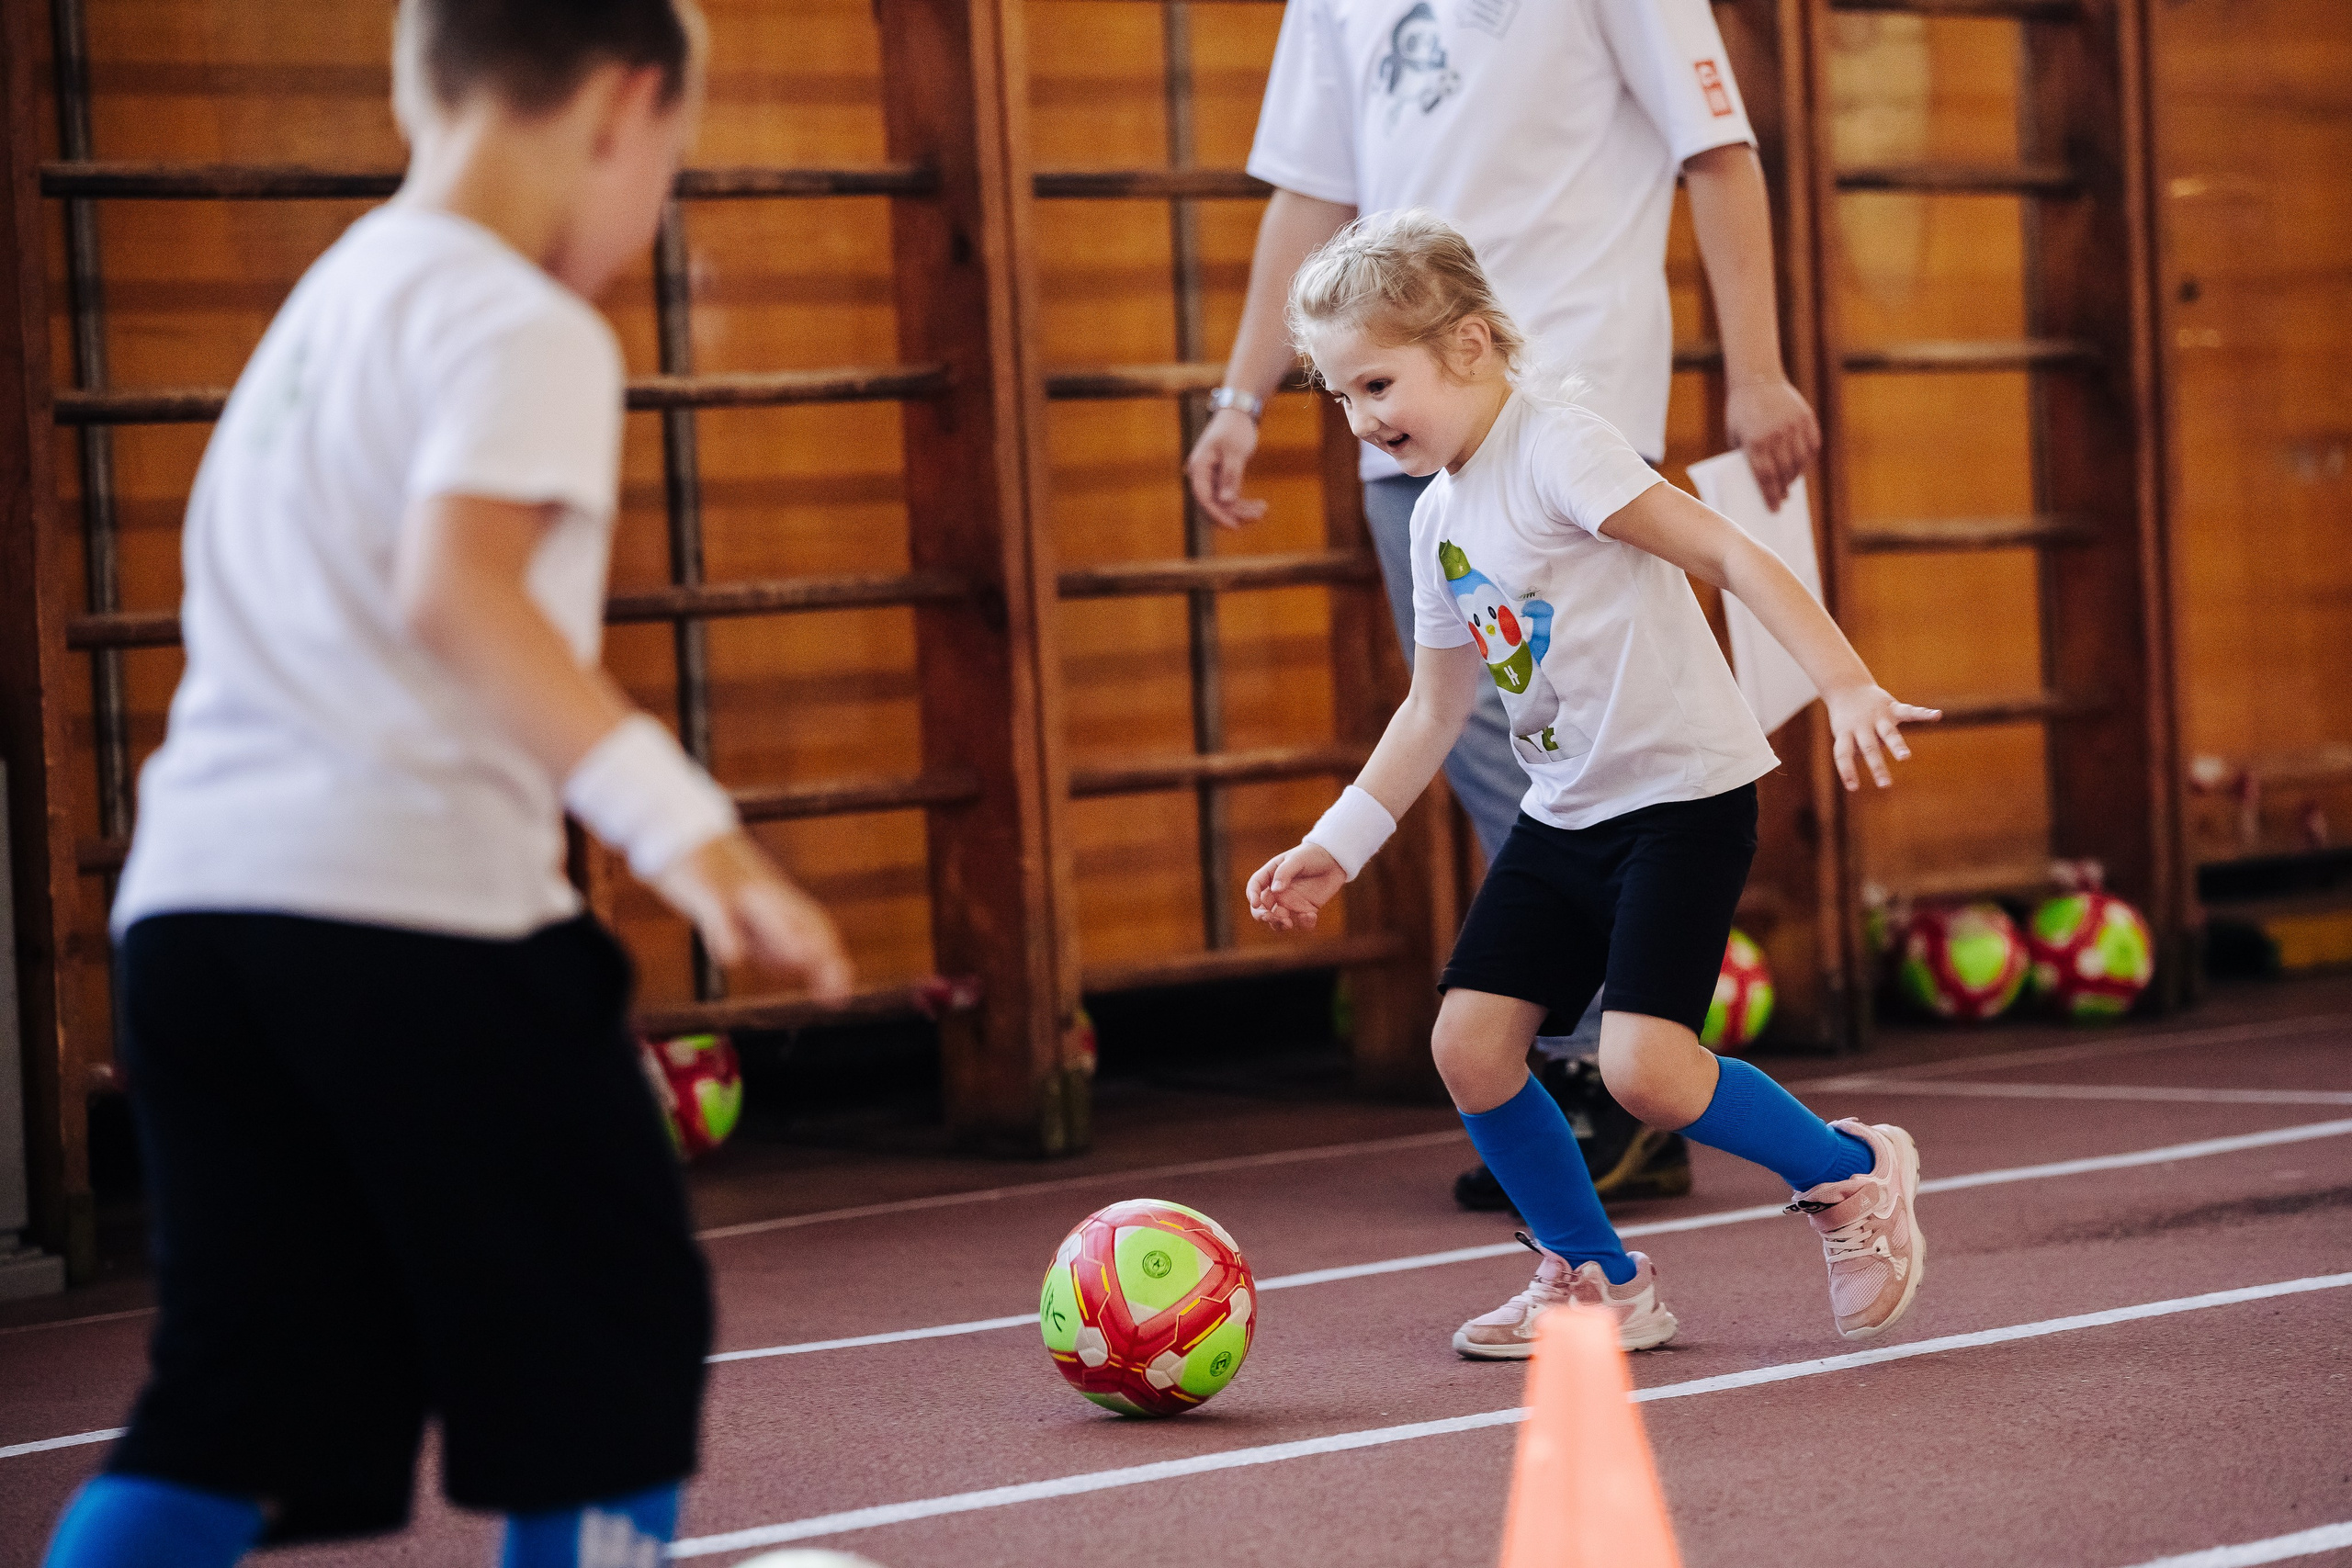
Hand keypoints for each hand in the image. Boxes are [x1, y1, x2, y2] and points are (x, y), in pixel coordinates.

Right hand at [652, 830, 853, 999]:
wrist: (678, 831)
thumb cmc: (715, 878)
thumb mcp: (746, 913)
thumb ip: (769, 939)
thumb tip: (799, 965)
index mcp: (778, 900)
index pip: (816, 926)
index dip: (832, 958)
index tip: (841, 993)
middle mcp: (766, 894)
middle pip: (802, 920)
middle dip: (823, 953)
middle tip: (837, 988)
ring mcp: (737, 889)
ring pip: (767, 912)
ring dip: (786, 938)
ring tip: (802, 960)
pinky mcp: (705, 888)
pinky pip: (718, 911)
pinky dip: (725, 934)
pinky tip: (730, 957)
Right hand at [1185, 407, 1268, 530]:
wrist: (1237, 413)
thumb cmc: (1234, 428)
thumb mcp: (1235, 452)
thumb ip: (1230, 477)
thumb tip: (1226, 501)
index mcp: (1199, 467)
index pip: (1204, 498)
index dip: (1218, 514)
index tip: (1235, 526)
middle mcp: (1201, 475)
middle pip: (1213, 504)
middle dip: (1235, 513)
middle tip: (1258, 517)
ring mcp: (1211, 477)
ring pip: (1223, 503)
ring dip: (1242, 509)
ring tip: (1263, 510)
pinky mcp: (1221, 478)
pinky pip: (1230, 496)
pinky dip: (1244, 502)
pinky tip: (1261, 505)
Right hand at [1245, 842, 1346, 931]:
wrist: (1335, 860)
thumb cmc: (1313, 855)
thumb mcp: (1298, 859)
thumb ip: (1285, 873)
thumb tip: (1275, 890)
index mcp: (1271, 875)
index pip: (1255, 886)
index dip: (1252, 895)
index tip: (1256, 903)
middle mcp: (1278, 892)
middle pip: (1262, 908)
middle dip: (1262, 915)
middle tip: (1270, 917)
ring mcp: (1292, 903)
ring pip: (1278, 920)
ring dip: (1279, 925)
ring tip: (1288, 923)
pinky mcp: (1306, 910)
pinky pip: (1302, 923)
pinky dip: (1304, 924)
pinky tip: (1311, 915)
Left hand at [1725, 378, 1820, 511]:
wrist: (1756, 378)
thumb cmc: (1741, 411)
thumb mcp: (1735, 435)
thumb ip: (1745, 456)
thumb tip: (1758, 482)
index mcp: (1755, 442)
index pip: (1765, 477)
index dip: (1770, 495)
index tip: (1774, 508)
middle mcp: (1776, 435)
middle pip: (1784, 471)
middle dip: (1783, 488)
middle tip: (1782, 497)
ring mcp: (1794, 426)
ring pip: (1800, 460)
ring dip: (1796, 475)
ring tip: (1790, 482)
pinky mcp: (1806, 417)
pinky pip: (1812, 445)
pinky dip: (1808, 458)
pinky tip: (1801, 464)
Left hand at [1825, 683, 1940, 790]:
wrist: (1847, 687)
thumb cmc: (1847, 719)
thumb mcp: (1844, 734)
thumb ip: (1858, 750)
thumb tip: (1876, 762)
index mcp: (1845, 733)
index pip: (1843, 754)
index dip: (1847, 771)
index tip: (1853, 788)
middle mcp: (1861, 725)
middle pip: (1868, 748)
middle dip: (1877, 767)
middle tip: (1885, 785)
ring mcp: (1877, 716)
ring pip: (1888, 732)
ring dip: (1897, 746)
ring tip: (1905, 758)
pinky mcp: (1891, 707)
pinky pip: (1909, 711)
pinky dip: (1923, 713)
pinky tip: (1937, 716)